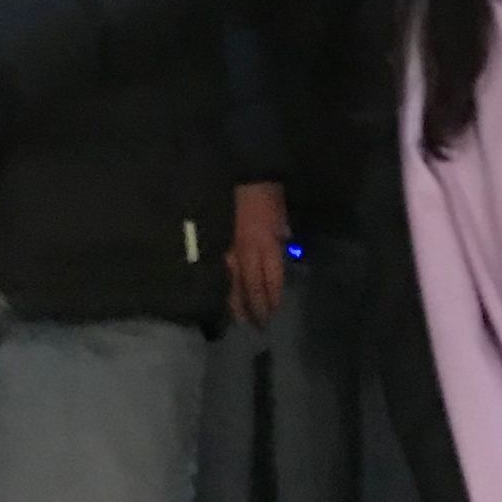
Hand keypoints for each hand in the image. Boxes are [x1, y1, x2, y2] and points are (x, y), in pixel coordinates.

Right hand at [229, 182, 289, 327]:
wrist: (243, 175)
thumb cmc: (267, 195)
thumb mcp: (282, 217)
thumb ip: (282, 238)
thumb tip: (282, 251)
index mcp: (266, 245)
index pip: (270, 280)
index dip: (271, 299)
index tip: (272, 314)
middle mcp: (247, 252)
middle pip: (251, 287)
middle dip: (254, 308)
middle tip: (257, 325)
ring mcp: (229, 250)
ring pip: (232, 283)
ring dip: (236, 303)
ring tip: (238, 318)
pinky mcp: (218, 245)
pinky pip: (220, 271)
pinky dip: (222, 286)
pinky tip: (221, 296)